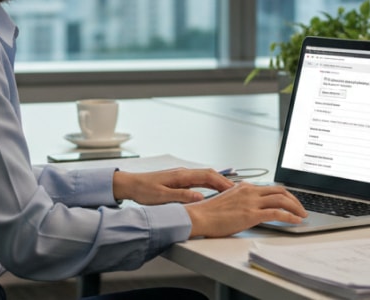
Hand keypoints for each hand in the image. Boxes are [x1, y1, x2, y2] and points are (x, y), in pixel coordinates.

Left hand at [112, 168, 234, 204]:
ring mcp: (182, 175)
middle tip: (238, 192)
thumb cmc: (144, 191)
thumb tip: (201, 198)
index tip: (235, 191)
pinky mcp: (179, 180)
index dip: (223, 183)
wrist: (131, 185)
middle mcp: (184, 173)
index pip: (208, 176)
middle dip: (224, 181)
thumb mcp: (162, 197)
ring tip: (230, 192)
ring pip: (205, 176)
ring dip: (218, 182)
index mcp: (182, 176)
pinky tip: (213, 191)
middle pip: (210, 174)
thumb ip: (182, 197)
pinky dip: (209, 184)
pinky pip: (199, 180)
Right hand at [184, 182, 306, 237]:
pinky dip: (290, 216)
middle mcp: (249, 191)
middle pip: (280, 190)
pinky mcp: (251, 214)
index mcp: (243, 187)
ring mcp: (251, 202)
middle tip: (300, 208)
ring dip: (296, 207)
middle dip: (294, 199)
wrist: (199, 217)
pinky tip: (296, 221)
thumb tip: (247, 203)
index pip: (270, 187)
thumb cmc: (208, 212)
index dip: (284, 194)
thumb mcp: (226, 200)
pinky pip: (277, 213)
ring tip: (302, 215)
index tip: (290, 201)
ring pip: (281, 199)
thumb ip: (239, 198)